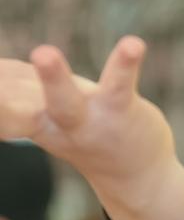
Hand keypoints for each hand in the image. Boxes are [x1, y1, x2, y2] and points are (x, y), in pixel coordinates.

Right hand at [0, 37, 183, 219]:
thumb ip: (20, 87)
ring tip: (43, 53)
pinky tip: (133, 45)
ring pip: (64, 99)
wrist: (135, 174)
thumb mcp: (45, 112)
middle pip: (13, 113)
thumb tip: (1, 67)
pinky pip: (120, 85)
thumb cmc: (82, 129)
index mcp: (28, 124)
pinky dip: (125, 63)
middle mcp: (52, 125)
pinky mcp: (122, 110)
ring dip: (53, 76)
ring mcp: (88, 119)